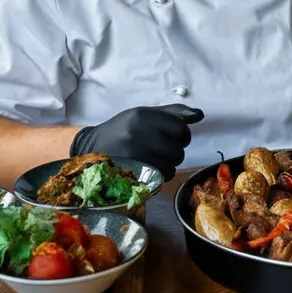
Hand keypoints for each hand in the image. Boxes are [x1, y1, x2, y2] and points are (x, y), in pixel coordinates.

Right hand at [70, 104, 204, 179]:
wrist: (92, 148)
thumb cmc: (122, 130)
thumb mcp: (143, 115)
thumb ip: (173, 114)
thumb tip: (200, 114)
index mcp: (142, 115)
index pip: (180, 128)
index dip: (182, 135)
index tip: (174, 137)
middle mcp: (137, 133)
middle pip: (177, 150)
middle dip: (175, 152)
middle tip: (162, 150)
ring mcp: (133, 155)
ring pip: (170, 166)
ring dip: (168, 166)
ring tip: (154, 160)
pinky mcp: (130, 173)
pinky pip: (159, 178)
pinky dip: (159, 176)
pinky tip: (149, 169)